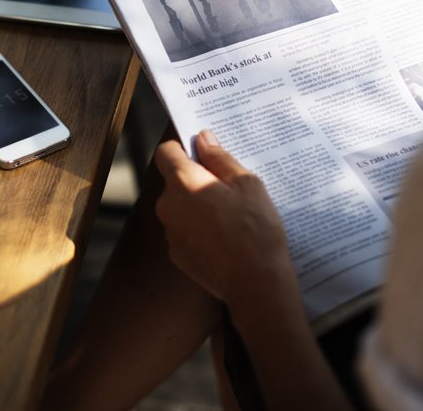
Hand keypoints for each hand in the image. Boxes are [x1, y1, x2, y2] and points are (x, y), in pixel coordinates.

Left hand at [153, 130, 293, 306]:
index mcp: (182, 182)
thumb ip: (220, 158)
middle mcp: (167, 205)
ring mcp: (170, 232)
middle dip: (196, 179)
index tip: (204, 153)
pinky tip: (224, 238)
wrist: (255, 283)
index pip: (166, 151)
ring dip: (197, 205)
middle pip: (174, 181)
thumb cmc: (255, 229)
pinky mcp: (177, 254)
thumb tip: (204, 138)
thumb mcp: (247, 183)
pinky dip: (198, 230)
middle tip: (228, 188)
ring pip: (180, 207)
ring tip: (230, 216)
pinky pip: (184, 231)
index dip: (184, 148)